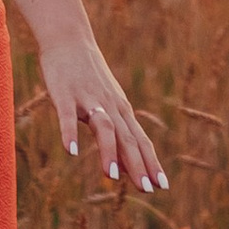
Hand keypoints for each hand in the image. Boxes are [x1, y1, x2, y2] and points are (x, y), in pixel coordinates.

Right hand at [34, 28, 167, 193]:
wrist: (69, 39)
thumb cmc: (88, 77)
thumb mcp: (106, 106)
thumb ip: (115, 136)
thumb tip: (124, 168)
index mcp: (120, 110)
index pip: (140, 140)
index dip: (151, 163)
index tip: (163, 186)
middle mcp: (110, 106)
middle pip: (128, 137)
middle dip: (138, 164)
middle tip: (147, 189)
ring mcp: (89, 99)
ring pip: (104, 127)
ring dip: (108, 151)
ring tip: (110, 176)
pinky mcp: (66, 94)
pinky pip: (68, 116)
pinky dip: (70, 133)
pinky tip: (71, 151)